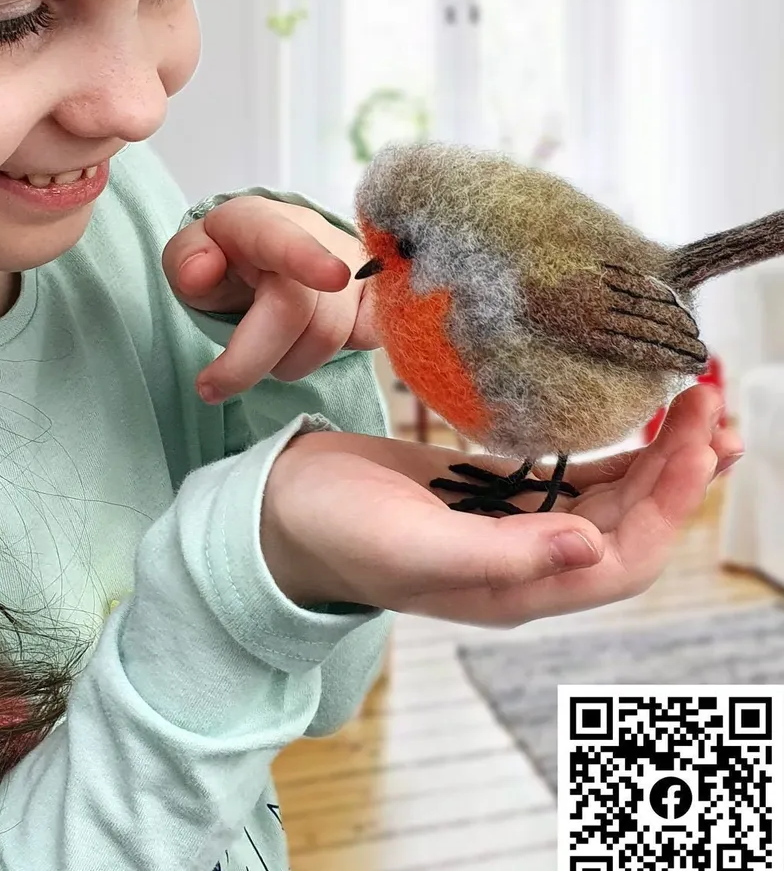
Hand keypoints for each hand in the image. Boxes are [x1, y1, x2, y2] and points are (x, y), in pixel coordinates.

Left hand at [161, 196, 381, 402]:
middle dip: (252, 361)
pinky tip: (311, 343)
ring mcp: (353, 263)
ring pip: (331, 338)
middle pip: (299, 314)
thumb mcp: (189, 255)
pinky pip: (371, 336)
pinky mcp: (376, 293)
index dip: (309, 258)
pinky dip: (340, 352)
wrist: (265, 256)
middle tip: (214, 385)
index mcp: (259, 221)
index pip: (285, 239)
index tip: (334, 277)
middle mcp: (316, 234)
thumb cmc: (226, 258)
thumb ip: (185, 260)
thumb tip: (200, 274)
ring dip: (288, 363)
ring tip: (265, 351)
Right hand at [260, 381, 737, 624]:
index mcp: (516, 591)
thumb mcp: (415, 547)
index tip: (699, 438)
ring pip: (610, 499)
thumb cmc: (336, 530)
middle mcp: (528, 565)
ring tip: (696, 408)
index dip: (671, 502)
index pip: (624, 556)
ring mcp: (512, 528)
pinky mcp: (494, 493)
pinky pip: (571, 475)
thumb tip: (593, 551)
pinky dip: (611, 450)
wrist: (281, 507)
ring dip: (657, 459)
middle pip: (631, 525)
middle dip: (680, 470)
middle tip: (713, 402)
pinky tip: (632, 421)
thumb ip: (504, 555)